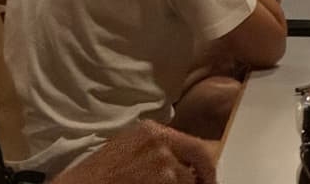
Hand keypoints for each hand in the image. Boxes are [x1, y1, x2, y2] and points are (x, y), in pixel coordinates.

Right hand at [53, 122, 216, 183]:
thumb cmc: (101, 172)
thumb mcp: (129, 146)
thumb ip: (157, 148)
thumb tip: (182, 163)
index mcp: (153, 131)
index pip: (196, 147)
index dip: (206, 167)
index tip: (208, 179)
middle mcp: (161, 145)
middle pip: (200, 162)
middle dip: (205, 179)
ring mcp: (162, 167)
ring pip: (188, 183)